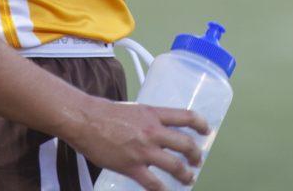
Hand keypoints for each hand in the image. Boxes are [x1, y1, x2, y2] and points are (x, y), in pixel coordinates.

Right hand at [68, 97, 209, 189]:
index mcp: (154, 114)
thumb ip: (148, 119)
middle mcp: (153, 131)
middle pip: (186, 144)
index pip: (186, 116)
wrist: (85, 120)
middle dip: (196, 155)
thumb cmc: (105, 113)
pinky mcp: (132, 166)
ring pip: (175, 165)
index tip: (207, 131)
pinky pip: (154, 184)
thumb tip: (157, 129)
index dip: (201, 124)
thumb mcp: (134, 110)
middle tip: (197, 161)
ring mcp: (143, 150)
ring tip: (188, 178)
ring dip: (186, 174)